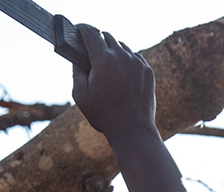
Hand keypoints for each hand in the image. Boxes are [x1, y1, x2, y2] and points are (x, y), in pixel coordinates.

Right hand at [72, 24, 156, 140]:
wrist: (133, 130)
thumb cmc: (103, 115)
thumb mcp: (80, 94)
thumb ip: (76, 71)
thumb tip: (77, 57)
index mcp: (103, 60)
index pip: (91, 32)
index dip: (82, 28)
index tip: (77, 29)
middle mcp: (122, 56)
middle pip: (106, 36)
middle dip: (97, 40)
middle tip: (90, 49)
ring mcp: (137, 63)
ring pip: (122, 46)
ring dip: (112, 50)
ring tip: (106, 62)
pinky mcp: (147, 71)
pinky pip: (134, 56)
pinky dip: (126, 59)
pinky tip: (121, 70)